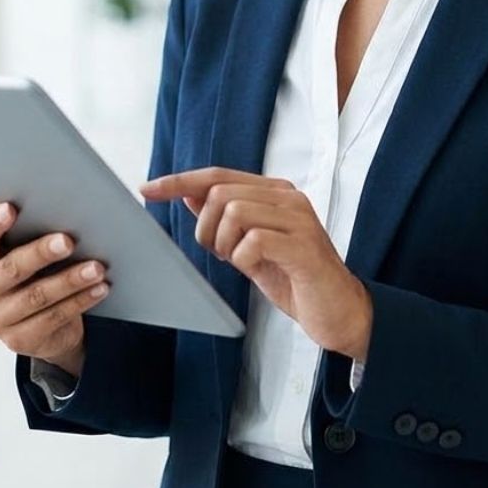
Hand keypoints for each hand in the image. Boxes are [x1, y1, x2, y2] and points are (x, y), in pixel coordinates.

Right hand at [0, 202, 109, 377]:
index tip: (11, 208)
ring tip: (96, 267)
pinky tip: (99, 288)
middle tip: (68, 241)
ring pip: (38, 296)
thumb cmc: (30, 270)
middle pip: (12, 269)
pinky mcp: (18, 341)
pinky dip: (80, 301)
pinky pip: (54, 317)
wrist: (35, 321)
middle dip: (42, 253)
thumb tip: (65, 210)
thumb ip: (29, 232)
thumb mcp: (21, 250)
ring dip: (71, 280)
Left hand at [140, 169, 371, 359]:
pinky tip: (256, 268)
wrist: (340, 312)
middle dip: (205, 227)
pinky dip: (243, 258)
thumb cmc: (295, 279)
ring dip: (224, 244)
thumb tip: (190, 194)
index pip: (217, 175)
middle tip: (220, 254)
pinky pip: (253, 240)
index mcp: (275, 192)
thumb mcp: (250, 246)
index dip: (179, 181)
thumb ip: (225, 219)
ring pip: (234, 212)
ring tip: (239, 261)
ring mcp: (298, 218)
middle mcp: (288, 197)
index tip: (147, 189)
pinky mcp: (303, 245)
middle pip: (220, 193)